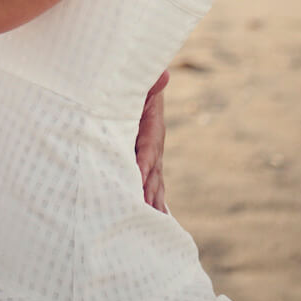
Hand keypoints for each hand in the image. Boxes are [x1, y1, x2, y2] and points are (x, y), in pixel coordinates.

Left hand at [136, 68, 168, 211]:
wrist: (142, 88)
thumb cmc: (137, 85)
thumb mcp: (142, 82)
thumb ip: (151, 81)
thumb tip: (164, 73)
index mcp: (152, 126)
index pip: (149, 149)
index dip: (145, 166)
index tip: (140, 182)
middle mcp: (155, 145)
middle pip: (153, 173)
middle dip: (150, 195)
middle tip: (146, 216)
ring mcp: (152, 156)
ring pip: (154, 183)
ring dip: (153, 203)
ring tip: (153, 226)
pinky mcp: (146, 161)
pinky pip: (149, 182)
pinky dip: (152, 200)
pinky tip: (154, 220)